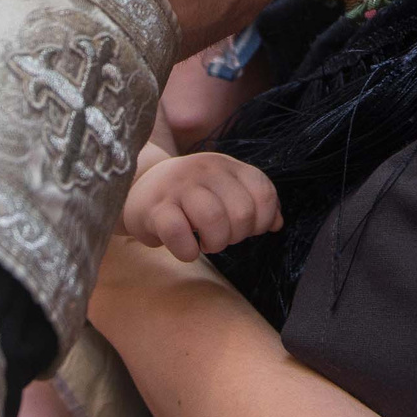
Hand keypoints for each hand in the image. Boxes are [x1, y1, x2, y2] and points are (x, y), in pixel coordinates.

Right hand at [123, 151, 281, 262]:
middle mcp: (204, 169)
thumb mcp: (223, 189)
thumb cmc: (189, 195)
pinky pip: (180, 234)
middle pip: (242, 212)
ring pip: (214, 220)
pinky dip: (188, 251)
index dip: (262, 220)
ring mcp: (179, 187)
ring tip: (205, 242)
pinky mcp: (155, 208)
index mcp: (226, 165)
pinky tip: (185, 248)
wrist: (138, 187)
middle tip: (220, 236)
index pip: (264, 193)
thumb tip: (278, 223)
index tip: (246, 228)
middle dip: (236, 236)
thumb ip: (254, 203)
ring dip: (215, 243)